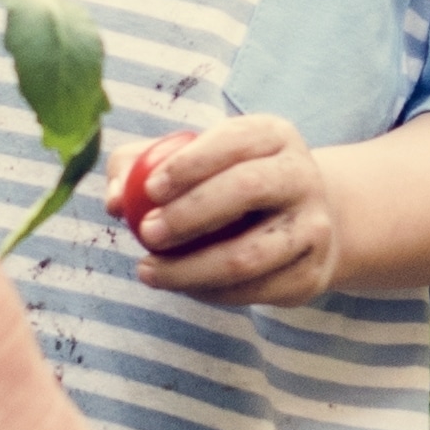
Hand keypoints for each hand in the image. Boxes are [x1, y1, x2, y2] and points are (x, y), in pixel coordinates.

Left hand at [116, 117, 344, 307]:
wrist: (301, 223)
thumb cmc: (228, 184)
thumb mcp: (193, 161)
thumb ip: (141, 167)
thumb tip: (116, 200)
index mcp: (274, 136)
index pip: (233, 141)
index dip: (189, 165)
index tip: (149, 190)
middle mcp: (302, 176)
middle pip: (246, 189)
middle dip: (188, 214)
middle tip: (146, 233)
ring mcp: (313, 227)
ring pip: (248, 255)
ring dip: (189, 269)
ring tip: (148, 271)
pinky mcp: (312, 274)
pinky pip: (253, 292)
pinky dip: (209, 293)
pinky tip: (182, 285)